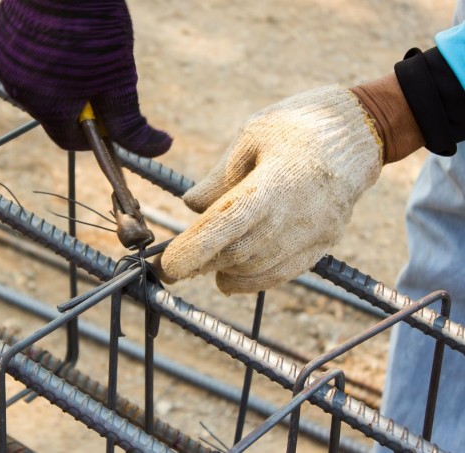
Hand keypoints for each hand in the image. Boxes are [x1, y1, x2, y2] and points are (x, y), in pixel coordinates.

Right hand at [0, 0, 171, 156]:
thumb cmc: (94, 24)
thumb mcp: (120, 78)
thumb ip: (131, 122)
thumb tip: (159, 149)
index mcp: (48, 106)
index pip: (71, 140)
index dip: (95, 134)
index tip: (111, 119)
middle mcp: (18, 89)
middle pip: (53, 113)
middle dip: (78, 103)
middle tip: (99, 76)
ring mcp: (2, 63)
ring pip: (36, 87)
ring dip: (59, 80)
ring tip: (79, 51)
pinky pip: (20, 62)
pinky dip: (40, 59)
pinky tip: (57, 38)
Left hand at [160, 85, 385, 293]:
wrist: (362, 132)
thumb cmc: (300, 125)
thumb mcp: (253, 134)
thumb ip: (221, 175)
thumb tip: (192, 206)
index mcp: (275, 181)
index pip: (227, 225)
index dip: (195, 249)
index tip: (167, 267)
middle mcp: (296, 215)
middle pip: (238, 252)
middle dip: (201, 262)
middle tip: (172, 266)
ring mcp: (314, 234)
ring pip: (258, 269)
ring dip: (224, 272)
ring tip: (202, 266)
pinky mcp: (323, 243)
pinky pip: (282, 274)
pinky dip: (252, 280)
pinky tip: (229, 277)